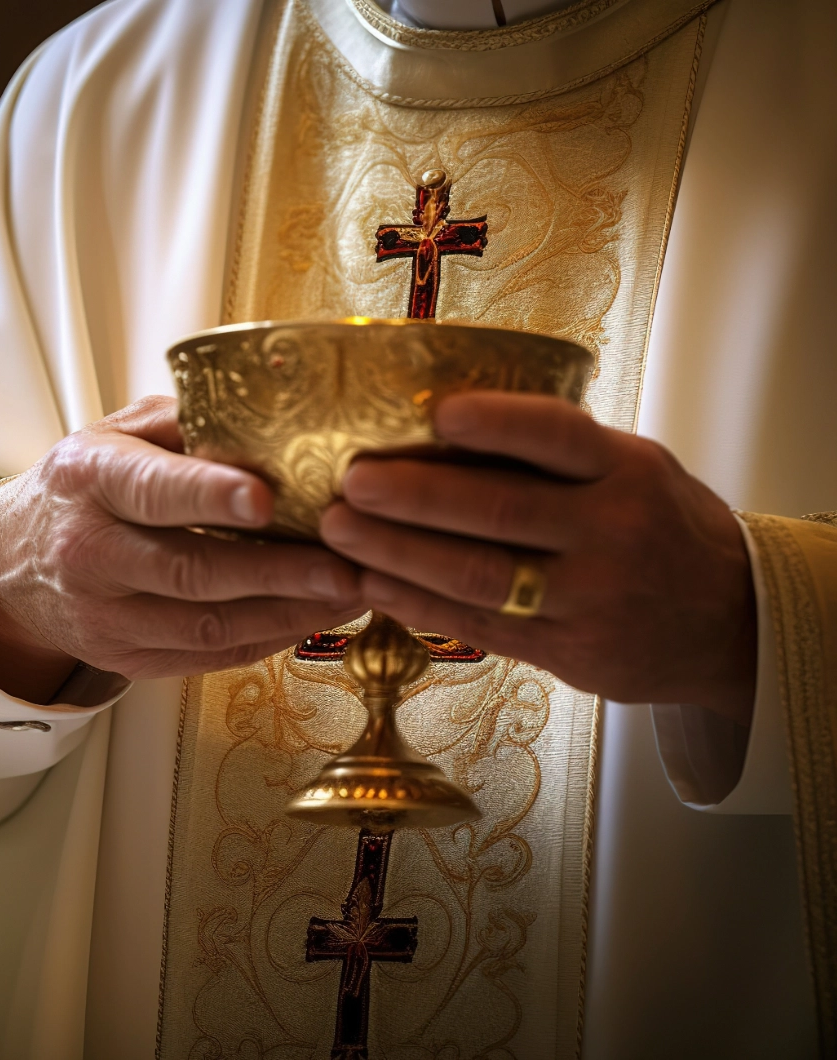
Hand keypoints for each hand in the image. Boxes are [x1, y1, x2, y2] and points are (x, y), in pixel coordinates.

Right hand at [0, 396, 364, 702]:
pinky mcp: (126, 660)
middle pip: (190, 572)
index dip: (210, 496)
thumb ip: (186, 424)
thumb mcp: (117, 433)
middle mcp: (89, 553)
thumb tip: (276, 414)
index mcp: (87, 480)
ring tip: (352, 589)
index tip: (269, 499)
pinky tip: (314, 614)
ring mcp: (104, 617)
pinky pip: (209, 657)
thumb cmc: (85, 486)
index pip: (152, 491)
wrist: (13, 563)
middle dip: (276, 572)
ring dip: (289, 613)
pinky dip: (269, 637)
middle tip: (346, 564)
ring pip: (208, 628)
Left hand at [318, 392, 755, 725]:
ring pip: (477, 576)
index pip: (558, 436)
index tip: (438, 413)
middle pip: (499, 511)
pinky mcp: (568, 653)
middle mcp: (612, 533)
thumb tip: (440, 418)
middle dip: (412, 496)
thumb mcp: (634, 470)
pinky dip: (414, 602)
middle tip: (349, 481)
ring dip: (396, 553)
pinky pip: (477, 626)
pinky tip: (369, 581)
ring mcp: (589, 598)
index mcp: (628, 471)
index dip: (496, 423)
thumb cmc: (659, 527)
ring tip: (338, 530)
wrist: (730, 623)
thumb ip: (558, 453)